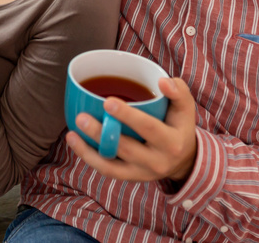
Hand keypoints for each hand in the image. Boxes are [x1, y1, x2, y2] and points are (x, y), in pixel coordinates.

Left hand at [66, 77, 197, 182]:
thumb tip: (162, 81)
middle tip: (81, 117)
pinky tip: (74, 141)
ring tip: (72, 133)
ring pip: (112, 165)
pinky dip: (89, 157)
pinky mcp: (130, 177)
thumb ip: (178, 91)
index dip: (128, 116)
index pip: (149, 129)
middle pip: (126, 148)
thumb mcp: (186, 107)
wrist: (183, 159)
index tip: (107, 102)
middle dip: (102, 133)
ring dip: (89, 150)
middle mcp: (157, 161)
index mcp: (171, 142)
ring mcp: (142, 172)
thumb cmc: (179, 124)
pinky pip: (107, 171)